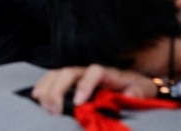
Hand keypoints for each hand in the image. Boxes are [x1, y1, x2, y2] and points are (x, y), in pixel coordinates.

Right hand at [32, 65, 157, 115]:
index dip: (84, 85)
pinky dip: (42, 85)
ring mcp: (79, 74)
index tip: (78, 103)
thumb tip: (129, 94)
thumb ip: (139, 91)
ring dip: (48, 88)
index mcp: (109, 73)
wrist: (134, 82)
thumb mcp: (144, 89)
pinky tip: (36, 96)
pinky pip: (52, 78)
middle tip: (54, 110)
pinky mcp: (71, 81)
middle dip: (58, 89)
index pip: (94, 72)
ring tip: (45, 106)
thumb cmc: (137, 87)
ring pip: (58, 73)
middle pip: (69, 71)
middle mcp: (90, 70)